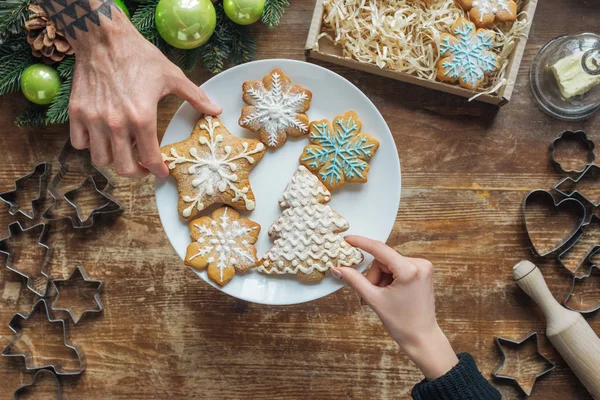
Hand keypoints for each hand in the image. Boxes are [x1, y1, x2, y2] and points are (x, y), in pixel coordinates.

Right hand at [66, 6, 220, 177]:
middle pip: (123, 168)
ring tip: (123, 151)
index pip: (150, 159)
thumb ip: (195, 97)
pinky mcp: (76, 112)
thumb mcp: (173, 76)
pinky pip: (80, 143)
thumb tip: (216, 110)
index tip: (161, 172)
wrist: (104, 37)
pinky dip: (90, 145)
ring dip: (113, 159)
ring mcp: (94, 119)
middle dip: (136, 172)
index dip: (158, 170)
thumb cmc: (140, 56)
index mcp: (142, 117)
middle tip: (143, 166)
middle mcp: (116, 123)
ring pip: (100, 159)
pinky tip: (102, 136)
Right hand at [331, 236, 457, 379]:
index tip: (348, 239)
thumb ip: (355, 280)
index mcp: (409, 270)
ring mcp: (422, 268)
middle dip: (373, 277)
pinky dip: (388, 279)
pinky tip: (389, 294)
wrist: (422, 338)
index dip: (361, 243)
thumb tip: (338, 268)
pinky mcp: (422, 272)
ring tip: (379, 299)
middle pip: (383, 260)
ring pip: (389, 265)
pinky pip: (397, 268)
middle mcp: (419, 264)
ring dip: (380, 280)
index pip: (380, 249)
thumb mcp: (374, 299)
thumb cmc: (402, 323)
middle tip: (369, 296)